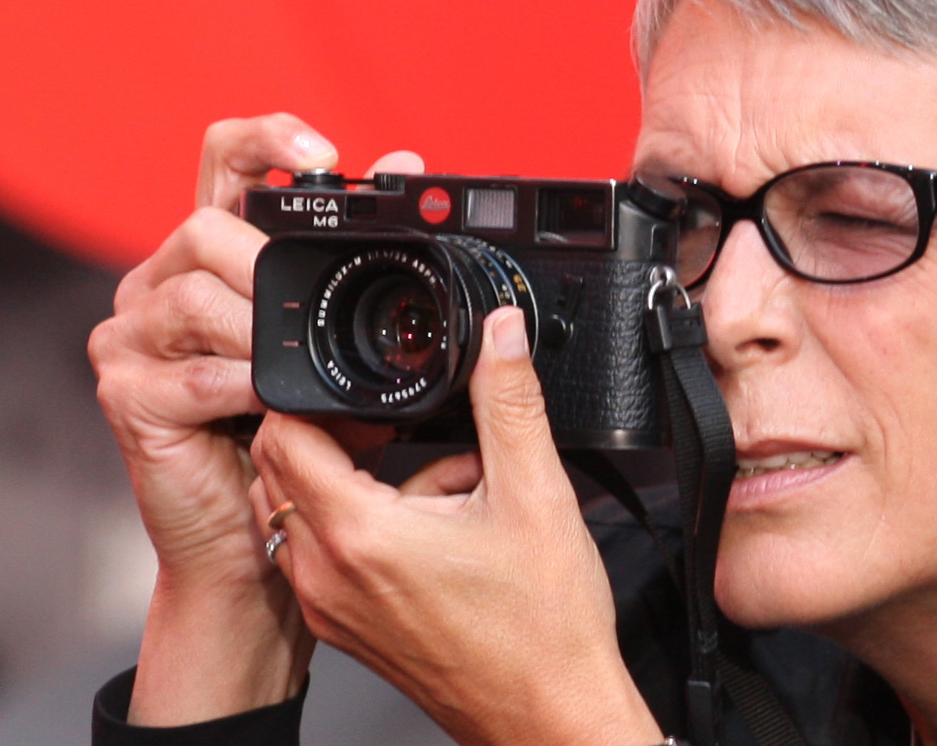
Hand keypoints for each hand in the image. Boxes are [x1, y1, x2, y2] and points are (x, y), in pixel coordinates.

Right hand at [88, 113, 423, 724]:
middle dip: (273, 266)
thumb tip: (412, 167)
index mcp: (219, 258)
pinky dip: (244, 388)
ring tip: (304, 371)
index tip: (326, 149)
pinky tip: (271, 406)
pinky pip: (190, 374)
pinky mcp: (127, 396)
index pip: (224, 160)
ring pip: (196, 295)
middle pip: (206, 227)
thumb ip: (363, 270)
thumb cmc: (310, 440)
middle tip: (317, 311)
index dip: (268, 138)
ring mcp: (135, 338)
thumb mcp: (350, 347)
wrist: (263, 542)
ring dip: (265, 333)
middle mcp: (164, 284)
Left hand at [249, 307, 662, 745]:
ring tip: (431, 481)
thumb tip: (500, 336)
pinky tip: (435, 529)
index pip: (282, 434)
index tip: (358, 386)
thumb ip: (509, 401)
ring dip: (347, 480)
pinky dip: (360, 526)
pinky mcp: (348, 629)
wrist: (549, 714)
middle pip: (279, 469)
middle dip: (331, 433)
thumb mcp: (536, 494)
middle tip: (398, 424)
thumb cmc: (543, 627)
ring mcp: (332, 607)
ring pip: (299, 511)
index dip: (312, 396)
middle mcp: (328, 574)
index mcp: (361, 534)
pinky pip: (323, 554)